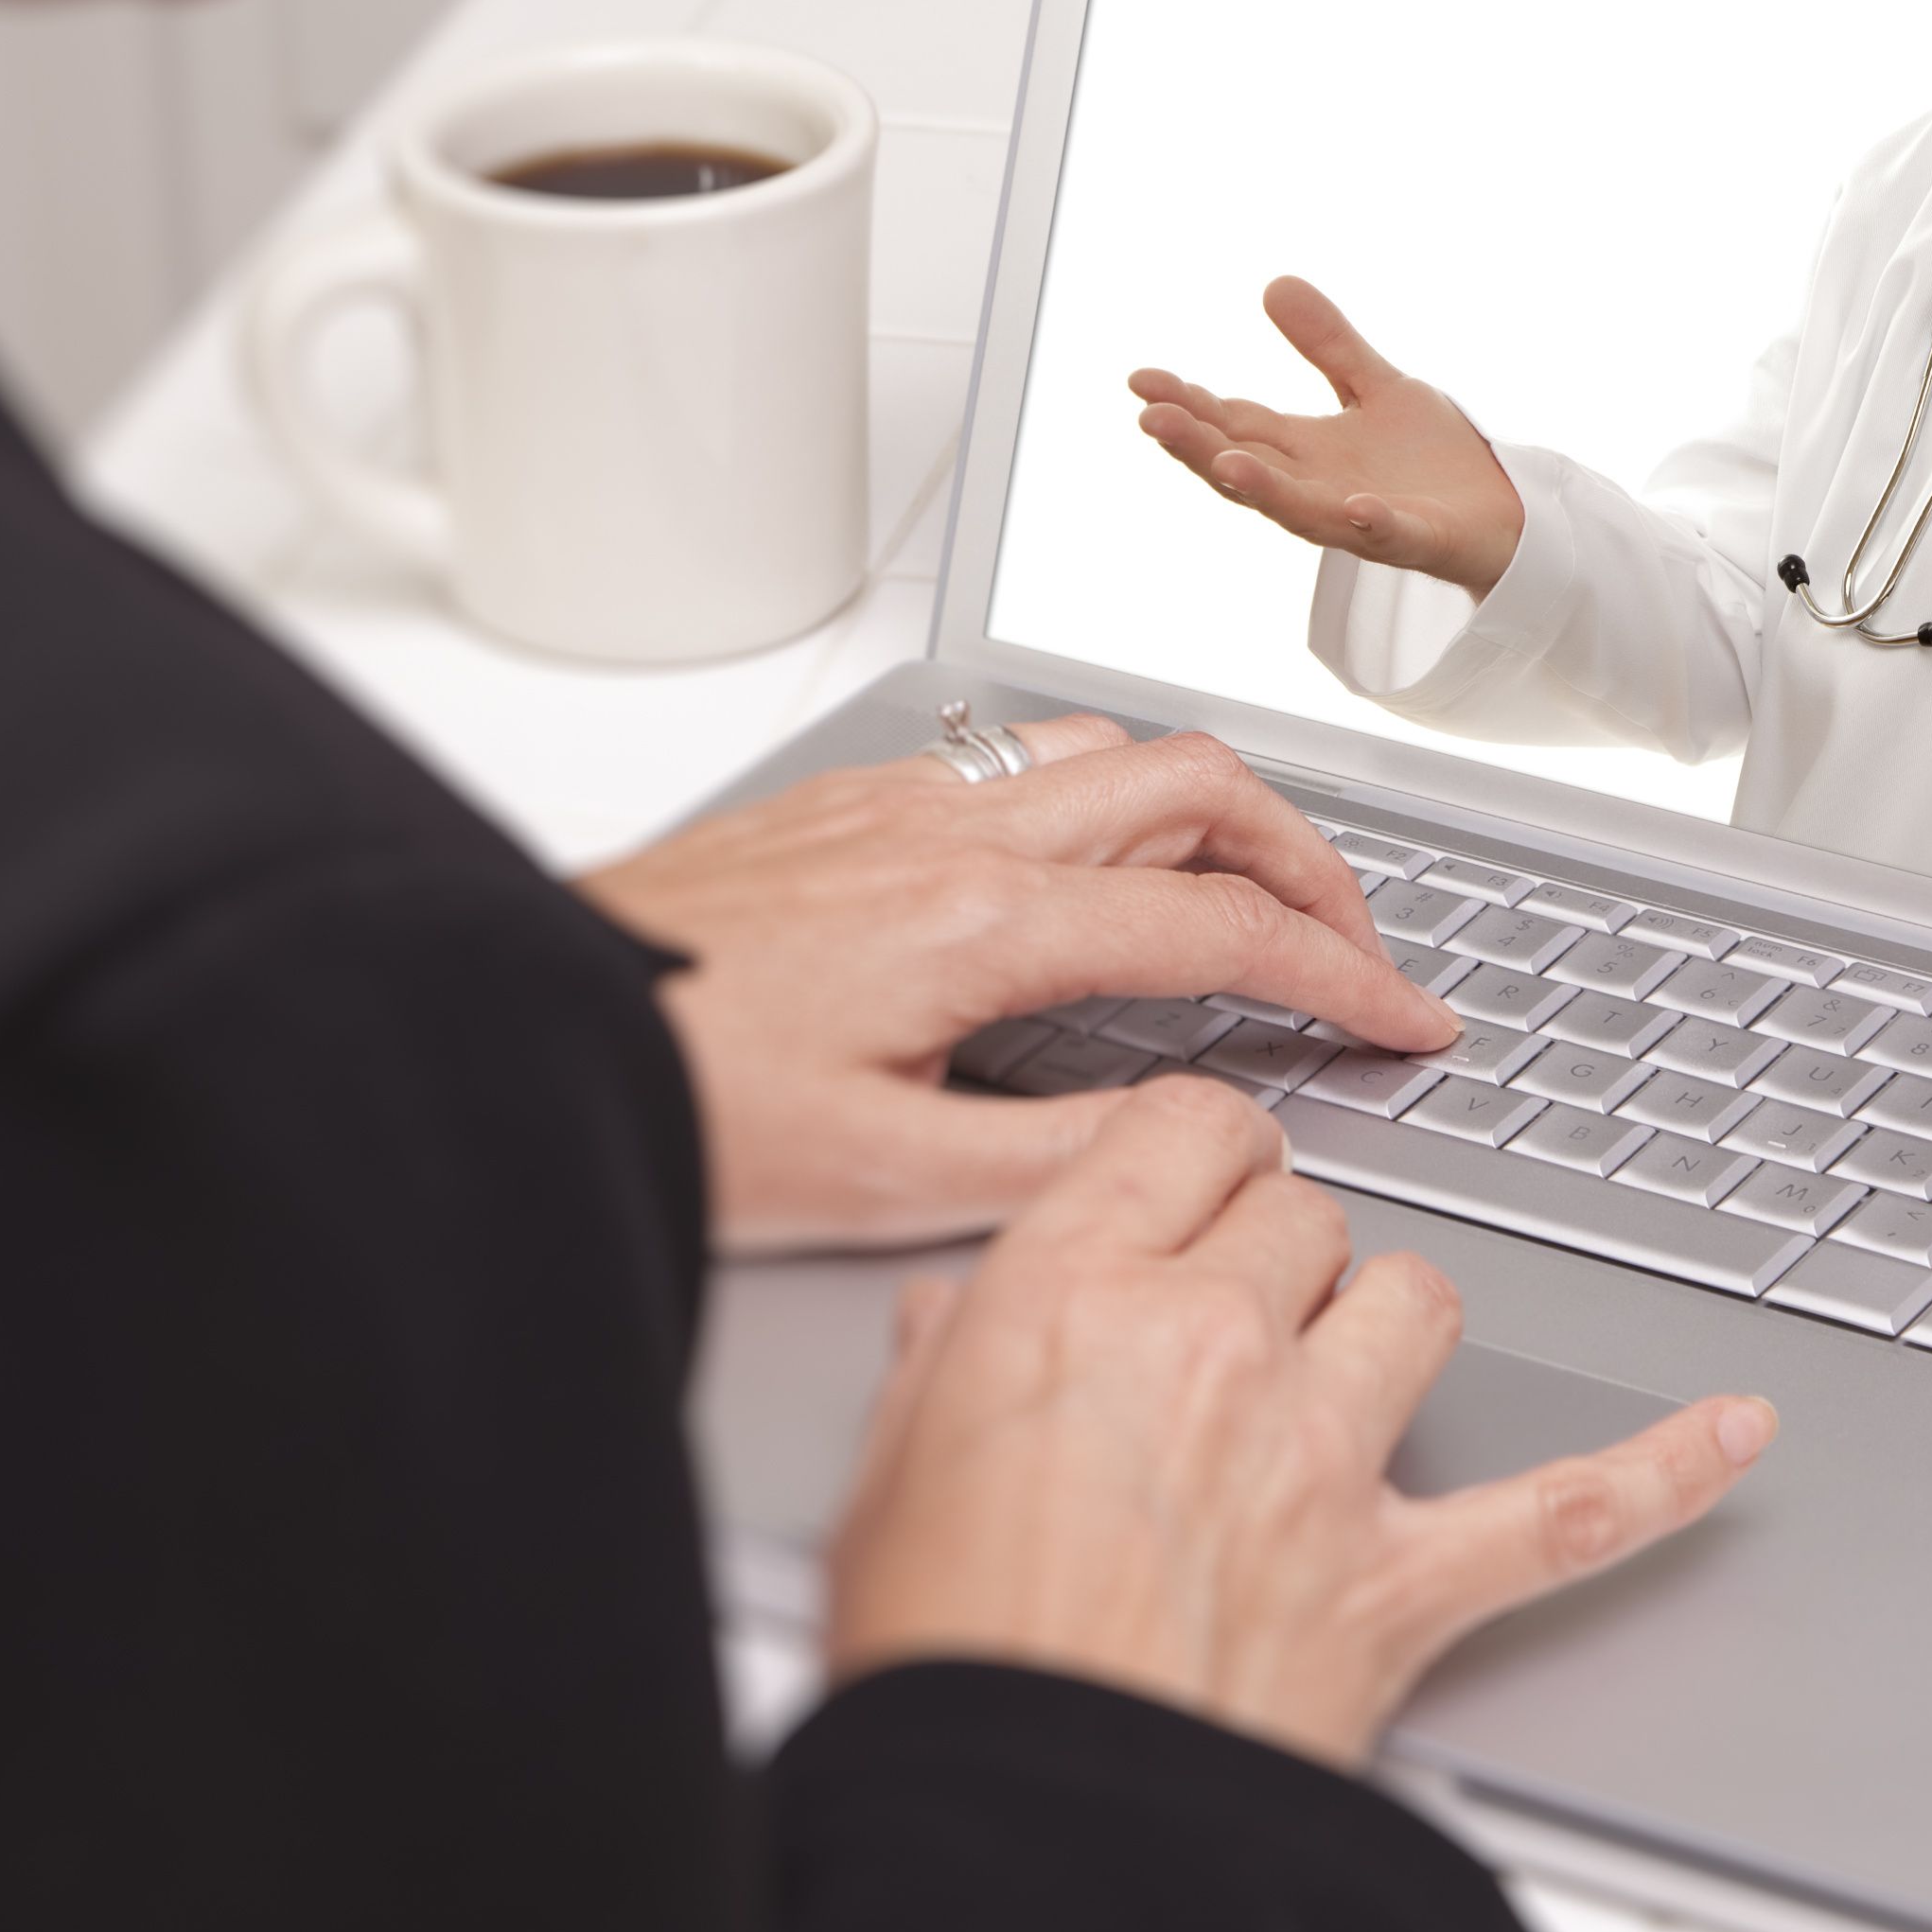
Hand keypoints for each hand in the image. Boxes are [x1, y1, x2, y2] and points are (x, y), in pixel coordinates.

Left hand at [583, 719, 1459, 1253]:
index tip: (1409, 1018)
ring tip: (1249, 898)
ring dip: (1210, 810)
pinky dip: (1110, 802)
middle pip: (1200, 782)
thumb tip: (1187, 1140)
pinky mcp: (846, 807)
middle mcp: (950, 833)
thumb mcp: (881, 1180)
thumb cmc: (674, 1103)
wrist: (522, 1029)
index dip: (1345, 973)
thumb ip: (1062, 1162)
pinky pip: (1021, 764)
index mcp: (982, 921)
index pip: (1224, 923)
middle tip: (1356, 944)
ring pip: (1112, 751)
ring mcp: (897, 802)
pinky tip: (1094, 876)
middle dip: (1311, 856)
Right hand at [825, 1079, 1772, 1764]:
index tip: (1197, 1179)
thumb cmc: (944, 1664)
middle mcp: (1215, 1349)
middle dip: (1276, 1253)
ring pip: (1416, 1304)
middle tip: (1233, 1317)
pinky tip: (1731, 1432)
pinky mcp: (1402, 1585)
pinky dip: (1665, 1470)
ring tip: (1346, 1372)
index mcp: (1074, 1297)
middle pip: (1306, 1216)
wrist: (1022, 1834)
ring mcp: (1324, 1463)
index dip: (1201, 1153)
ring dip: (1389, 1325)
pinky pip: (1572, 1505)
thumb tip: (965, 1326)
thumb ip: (942, 1370)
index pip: (1190, 1133)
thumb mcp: (886, 1475)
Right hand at [1128, 277, 1526, 598]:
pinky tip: (1357, 509)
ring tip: (1223, 464)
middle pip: (1246, 467)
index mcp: (1306, 451)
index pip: (1234, 424)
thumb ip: (1327, 345)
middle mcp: (1320, 488)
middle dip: (1197, 446)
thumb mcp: (1377, 386)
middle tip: (1150, 418)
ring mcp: (1363, 519)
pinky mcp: (1416, 539)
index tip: (1141, 381)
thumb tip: (1273, 283)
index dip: (1188, 404)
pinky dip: (1370, 525)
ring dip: (1261, 489)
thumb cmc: (1435, 461)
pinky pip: (1389, 536)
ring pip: (1298, 509)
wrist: (1508, 513)